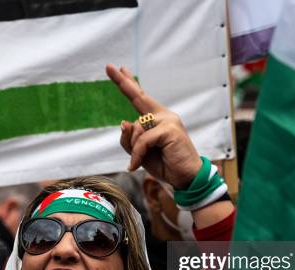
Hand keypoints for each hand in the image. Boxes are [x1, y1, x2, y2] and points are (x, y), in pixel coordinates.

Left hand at [106, 64, 201, 189]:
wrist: (185, 178)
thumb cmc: (165, 164)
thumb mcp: (139, 153)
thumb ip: (129, 139)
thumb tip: (123, 122)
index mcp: (157, 118)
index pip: (141, 97)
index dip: (129, 83)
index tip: (120, 69)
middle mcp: (164, 115)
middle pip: (139, 96)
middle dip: (122, 82)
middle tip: (108, 66)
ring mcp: (168, 120)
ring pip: (136, 128)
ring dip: (133, 149)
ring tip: (140, 161)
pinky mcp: (170, 129)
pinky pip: (142, 140)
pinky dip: (137, 154)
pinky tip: (136, 165)